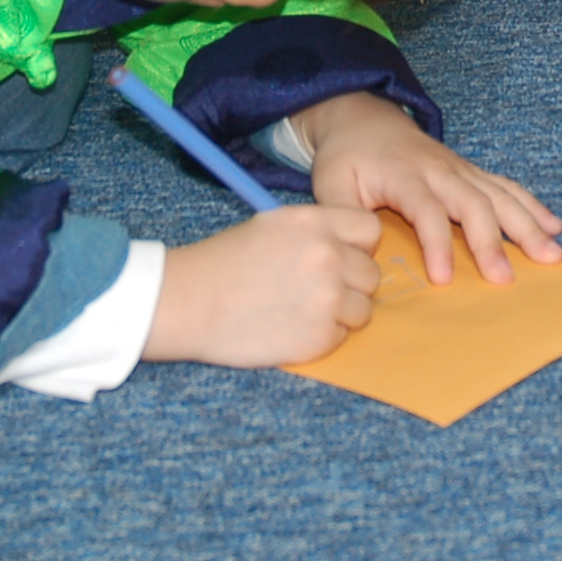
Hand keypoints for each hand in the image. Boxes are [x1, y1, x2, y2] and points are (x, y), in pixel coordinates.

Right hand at [141, 204, 381, 367]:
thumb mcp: (273, 225)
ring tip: (301, 310)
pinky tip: (291, 328)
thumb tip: (353, 246)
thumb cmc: (224, 262)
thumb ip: (318, 231)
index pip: (370, 230)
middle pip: (371, 274)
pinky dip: (322, 337)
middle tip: (315, 290)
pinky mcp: (318, 337)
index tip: (340, 257)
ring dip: (340, 314)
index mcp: (316, 223)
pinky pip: (341, 337)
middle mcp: (328, 256)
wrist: (189, 302)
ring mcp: (326, 298)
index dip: (357, 246)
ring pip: (363, 310)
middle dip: (350, 284)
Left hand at [292, 92, 561, 284]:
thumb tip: (359, 257)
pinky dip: (532, 206)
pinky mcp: (471, 172)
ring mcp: (460, 169)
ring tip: (552, 255)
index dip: (436, 244)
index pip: (425, 210)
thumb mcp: (329, 185)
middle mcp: (438, 170)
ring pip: (498, 194)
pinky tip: (554, 228)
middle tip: (505, 279)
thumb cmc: (347, 158)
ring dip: (527, 224)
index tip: (444, 279)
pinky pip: (506, 187)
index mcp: (402, 175)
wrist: (363, 117)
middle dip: (491, 241)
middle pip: (472, 203)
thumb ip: (342, 218)